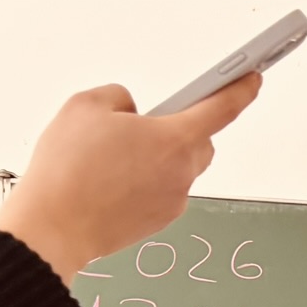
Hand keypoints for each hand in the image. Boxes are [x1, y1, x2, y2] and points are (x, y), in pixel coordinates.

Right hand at [0, 74, 262, 286]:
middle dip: (178, 128)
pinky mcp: (160, 220)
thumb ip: (118, 96)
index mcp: (174, 139)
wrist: (54, 227)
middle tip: (143, 124)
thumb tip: (131, 110)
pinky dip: (145, 180)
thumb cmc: (68, 171)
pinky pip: (163, 190)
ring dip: (158, 156)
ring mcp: (174, 200)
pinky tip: (112, 179)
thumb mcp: (85, 106)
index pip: (223, 107)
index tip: (252, 78)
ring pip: (180, 167)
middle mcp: (182, 172)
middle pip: (199, 141)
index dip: (241, 89)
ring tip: (115, 156)